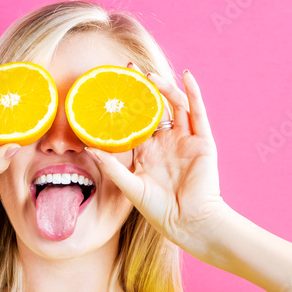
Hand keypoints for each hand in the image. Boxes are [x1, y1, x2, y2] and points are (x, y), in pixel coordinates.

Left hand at [85, 64, 235, 256]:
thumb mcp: (130, 186)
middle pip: (154, 107)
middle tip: (128, 69)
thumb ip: (112, 166)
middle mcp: (166, 142)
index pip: (134, 121)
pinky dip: (193, 93)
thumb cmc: (159, 210)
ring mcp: (185, 140)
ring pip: (175, 105)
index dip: (125, 104)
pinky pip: (198, 112)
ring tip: (149, 75)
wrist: (189, 222)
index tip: (112, 86)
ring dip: (163, 87)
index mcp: (148, 152)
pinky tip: (186, 76)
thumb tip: (88, 147)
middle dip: (142, 88)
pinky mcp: (203, 141)